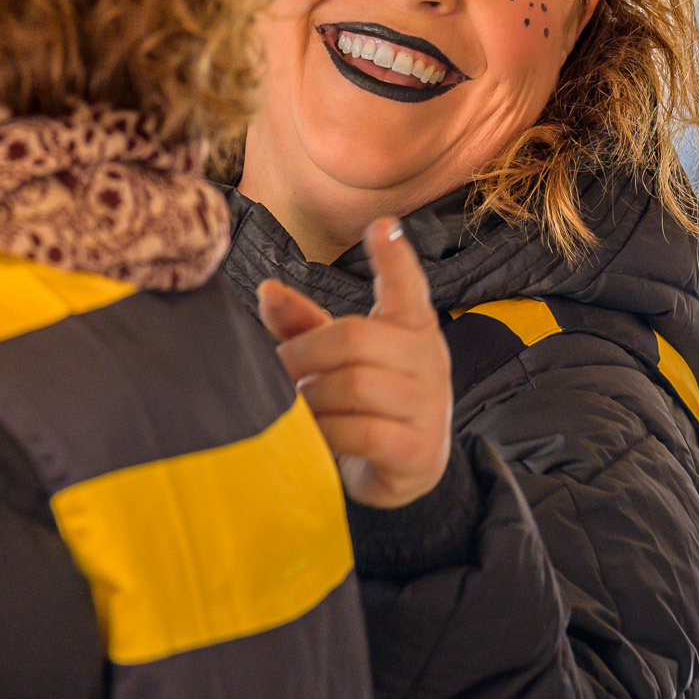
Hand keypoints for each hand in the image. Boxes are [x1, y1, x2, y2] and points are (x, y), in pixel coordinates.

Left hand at [256, 218, 453, 508]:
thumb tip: (268, 290)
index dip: (395, 257)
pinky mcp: (420, 450)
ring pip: (357, 385)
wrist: (403, 472)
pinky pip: (365, 432)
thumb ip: (305, 325)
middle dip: (304, 353)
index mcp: (413, 327)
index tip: (380, 226)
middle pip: (355, 337)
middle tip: (280, 370)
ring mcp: (429, 405)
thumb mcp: (339, 358)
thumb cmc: (366, 402)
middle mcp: (430, 359)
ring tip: (299, 407)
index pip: (408, 287)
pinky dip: (329, 433)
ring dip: (313, 397)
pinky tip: (316, 438)